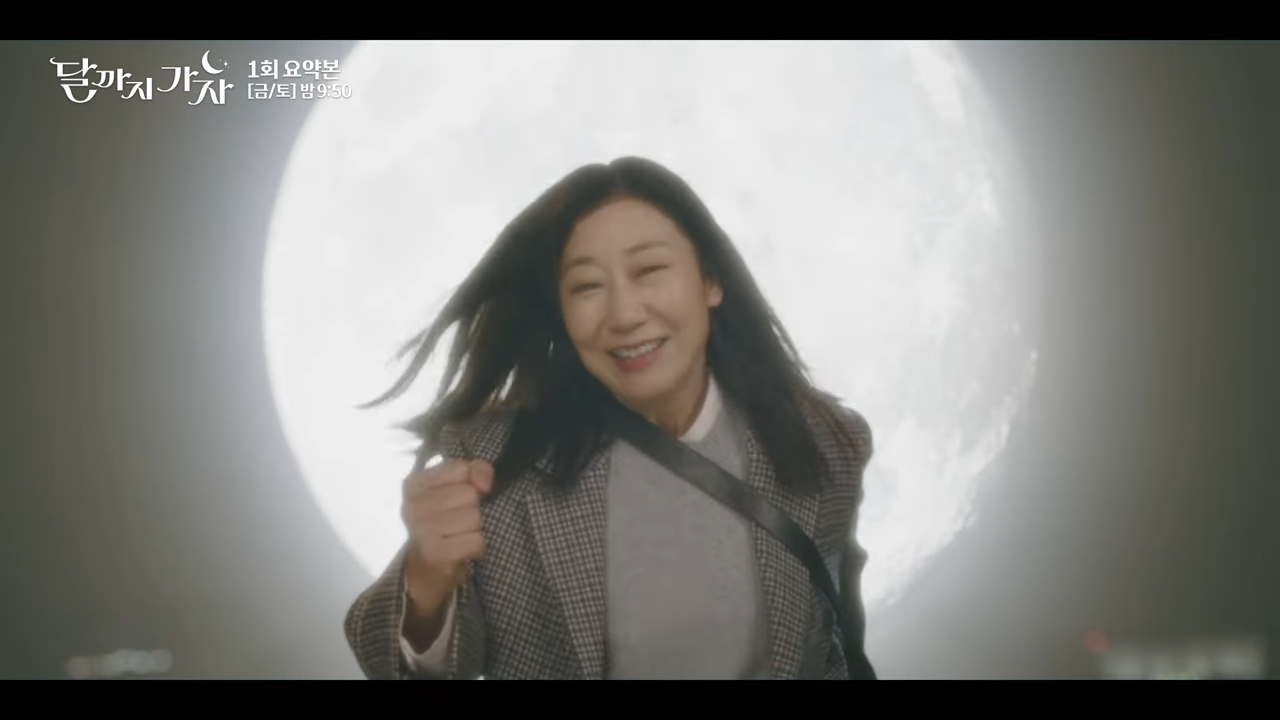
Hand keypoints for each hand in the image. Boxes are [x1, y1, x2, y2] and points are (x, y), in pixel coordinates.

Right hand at [401, 459, 492, 624]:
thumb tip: (484, 480)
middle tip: (459, 522)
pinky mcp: (434, 553)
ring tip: (459, 536)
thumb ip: (473, 471)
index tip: (464, 496)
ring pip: (474, 517)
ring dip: (475, 530)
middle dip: (473, 509)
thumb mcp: (453, 490)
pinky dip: (477, 547)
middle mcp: (412, 505)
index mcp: (415, 484)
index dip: (472, 482)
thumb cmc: (443, 525)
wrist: (424, 571)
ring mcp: (421, 530)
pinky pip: (476, 540)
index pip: (460, 468)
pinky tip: (463, 549)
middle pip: (469, 494)